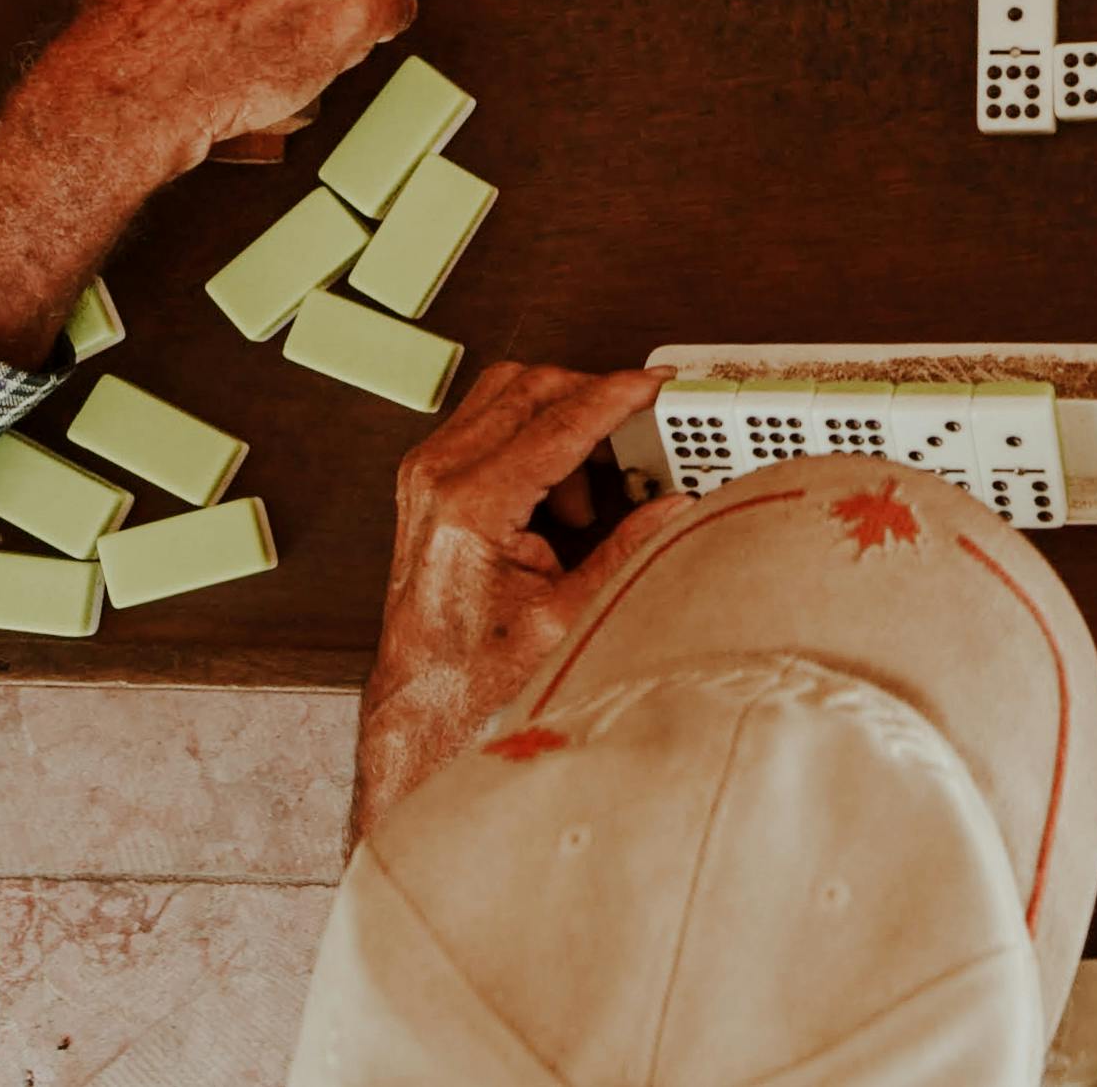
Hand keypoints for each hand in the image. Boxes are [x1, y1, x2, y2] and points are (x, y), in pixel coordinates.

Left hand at [358, 363, 677, 827]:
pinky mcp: (430, 485)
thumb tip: (675, 507)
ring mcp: (427, 476)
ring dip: (561, 420)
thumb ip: (628, 551)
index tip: (656, 384)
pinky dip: (535, 440)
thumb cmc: (474, 680)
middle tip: (640, 429)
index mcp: (471, 505)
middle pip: (531, 387)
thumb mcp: (568, 618)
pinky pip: (489, 425)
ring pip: (508, 395)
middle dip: (593, 400)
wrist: (421, 712)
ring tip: (594, 485)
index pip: (560, 419)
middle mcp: (439, 478)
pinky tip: (560, 499)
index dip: (618, 395)